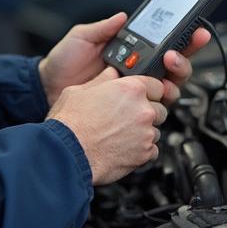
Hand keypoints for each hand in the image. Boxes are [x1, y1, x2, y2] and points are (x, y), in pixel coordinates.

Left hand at [38, 14, 211, 107]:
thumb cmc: (63, 63)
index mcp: (131, 52)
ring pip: (169, 87)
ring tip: (166, 74)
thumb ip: (103, 27)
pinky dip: (160, 101)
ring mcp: (135, 91)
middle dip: (183, 59)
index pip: (164, 45)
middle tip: (174, 56)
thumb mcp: (81, 37)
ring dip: (174, 79)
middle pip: (174, 67)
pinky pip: (152, 108)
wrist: (46, 90)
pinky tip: (157, 94)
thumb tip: (123, 16)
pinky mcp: (129, 109)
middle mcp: (138, 72)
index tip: (193, 31)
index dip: (182, 39)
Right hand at [49, 67, 167, 184]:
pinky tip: (124, 148)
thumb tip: (110, 74)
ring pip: (155, 130)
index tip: (141, 95)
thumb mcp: (80, 90)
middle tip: (127, 117)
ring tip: (121, 135)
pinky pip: (152, 150)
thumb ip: (103, 80)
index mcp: (131, 89)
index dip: (147, 90)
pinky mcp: (144, 153)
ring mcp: (146, 132)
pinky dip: (142, 150)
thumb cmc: (70, 124)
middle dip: (146, 111)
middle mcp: (143, 109)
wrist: (67, 153)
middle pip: (159, 107)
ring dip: (143, 131)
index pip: (156, 84)